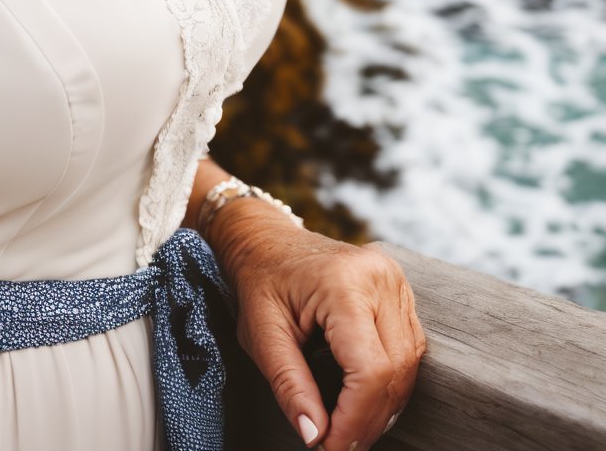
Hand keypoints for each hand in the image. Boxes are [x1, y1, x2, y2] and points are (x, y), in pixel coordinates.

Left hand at [210, 199, 426, 450]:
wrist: (267, 240)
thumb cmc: (260, 282)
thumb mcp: (261, 334)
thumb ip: (289, 386)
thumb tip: (315, 436)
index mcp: (342, 283)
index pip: (369, 370)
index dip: (355, 419)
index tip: (330, 447)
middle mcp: (379, 277)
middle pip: (395, 371)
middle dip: (369, 419)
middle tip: (339, 444)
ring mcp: (395, 279)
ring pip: (409, 363)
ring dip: (384, 405)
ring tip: (351, 427)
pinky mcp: (399, 288)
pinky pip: (409, 347)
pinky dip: (391, 381)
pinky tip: (366, 399)